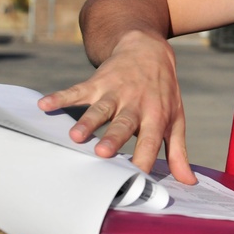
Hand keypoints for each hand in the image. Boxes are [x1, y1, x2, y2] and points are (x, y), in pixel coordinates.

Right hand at [38, 29, 196, 183]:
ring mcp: (115, 92)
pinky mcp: (98, 82)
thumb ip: (178, 152)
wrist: (149, 51)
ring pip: (100, 108)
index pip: (149, 143)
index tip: (135, 181)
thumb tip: (188, 182)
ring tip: (74, 136)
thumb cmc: (163, 93)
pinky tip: (45, 105)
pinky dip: (61, 97)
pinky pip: (78, 90)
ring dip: (87, 121)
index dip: (143, 161)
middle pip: (123, 124)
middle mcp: (135, 105)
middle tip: (102, 153)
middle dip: (113, 138)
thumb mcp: (175, 119)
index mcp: (155, 118)